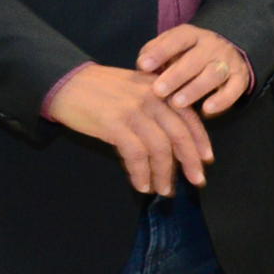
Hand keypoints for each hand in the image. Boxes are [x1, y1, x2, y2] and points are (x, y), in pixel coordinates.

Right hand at [46, 63, 213, 194]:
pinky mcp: (114, 124)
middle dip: (190, 162)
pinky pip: (136, 154)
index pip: (189, 117)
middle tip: (196, 181)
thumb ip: (156, 107)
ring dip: (163, 174)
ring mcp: (133, 110)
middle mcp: (152, 98)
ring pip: (159, 148)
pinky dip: (141, 173)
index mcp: (161, 89)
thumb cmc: (101, 89)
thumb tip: (173, 140)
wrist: (66, 82)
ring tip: (163, 190)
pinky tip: (141, 185)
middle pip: (179, 135)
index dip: (200, 141)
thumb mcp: (136, 89)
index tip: (206, 160)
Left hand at [137, 23, 251, 115]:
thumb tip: (142, 66)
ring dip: (195, 89)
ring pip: (214, 74)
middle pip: (195, 59)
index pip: (177, 39)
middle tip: (158, 91)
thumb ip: (154, 53)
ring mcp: (228, 61)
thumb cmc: (186, 54)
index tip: (144, 66)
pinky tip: (207, 110)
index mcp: (192, 35)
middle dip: (176, 75)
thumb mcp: (170, 47)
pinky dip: (222, 100)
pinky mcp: (240, 78)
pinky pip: (235, 89)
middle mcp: (212, 46)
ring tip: (177, 102)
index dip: (161, 52)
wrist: (224, 52)